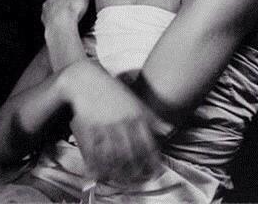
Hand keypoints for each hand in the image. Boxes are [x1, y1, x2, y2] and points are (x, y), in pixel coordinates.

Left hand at [42, 0, 90, 29]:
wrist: (61, 23)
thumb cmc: (73, 5)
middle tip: (74, 3)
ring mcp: (47, 5)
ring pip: (53, 3)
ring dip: (59, 6)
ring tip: (69, 14)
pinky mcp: (45, 17)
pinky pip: (50, 15)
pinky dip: (55, 17)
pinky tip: (62, 21)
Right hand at [64, 60, 167, 182]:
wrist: (87, 80)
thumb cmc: (113, 91)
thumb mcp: (135, 102)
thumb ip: (152, 118)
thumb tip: (170, 130)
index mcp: (135, 114)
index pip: (148, 143)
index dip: (152, 160)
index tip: (155, 171)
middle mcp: (122, 121)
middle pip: (131, 153)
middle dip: (135, 170)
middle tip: (137, 177)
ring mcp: (105, 125)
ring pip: (113, 156)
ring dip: (117, 170)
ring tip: (121, 177)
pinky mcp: (89, 128)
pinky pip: (95, 152)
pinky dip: (98, 165)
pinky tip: (101, 171)